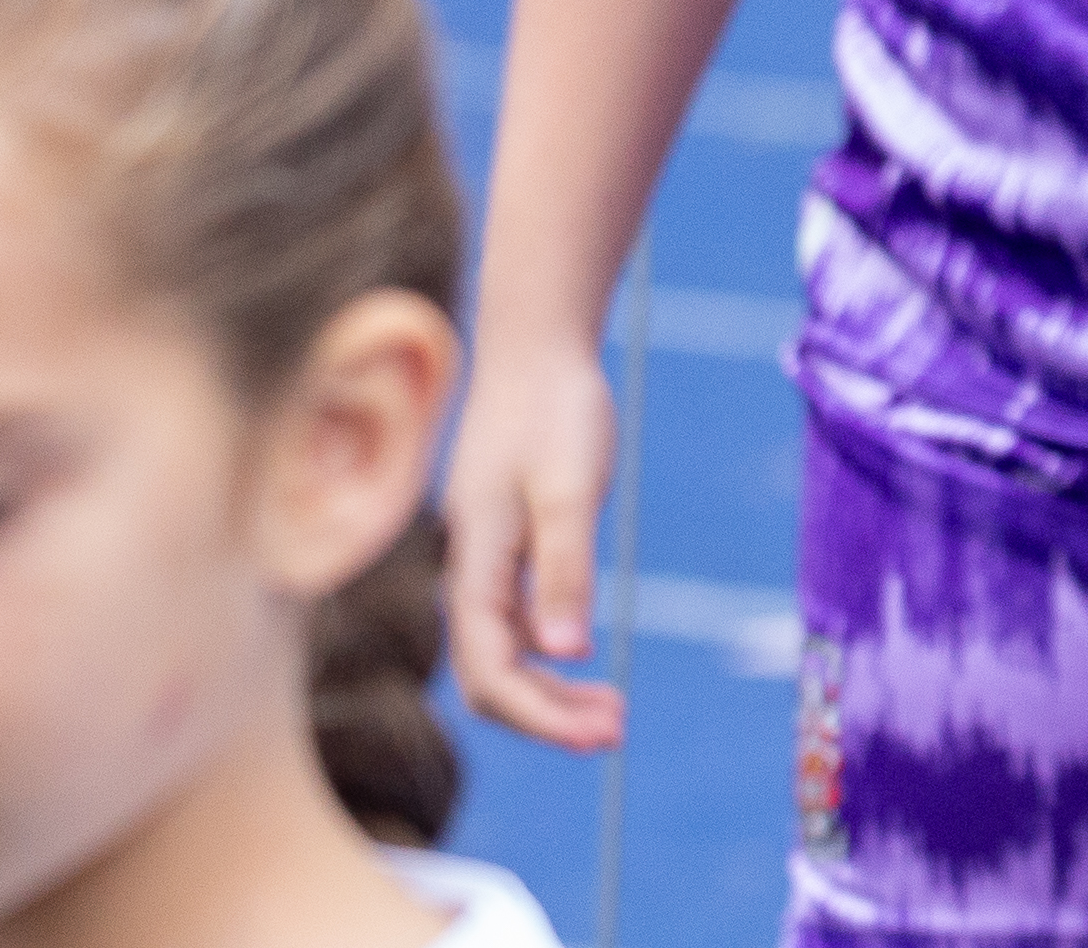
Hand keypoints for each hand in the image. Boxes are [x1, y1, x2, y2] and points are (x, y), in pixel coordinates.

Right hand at [441, 328, 629, 751]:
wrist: (537, 350)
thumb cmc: (554, 409)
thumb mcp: (568, 485)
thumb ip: (564, 567)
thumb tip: (566, 652)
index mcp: (476, 563)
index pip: (490, 672)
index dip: (539, 716)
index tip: (600, 736)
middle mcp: (471, 572)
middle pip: (491, 676)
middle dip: (547, 715)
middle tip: (616, 732)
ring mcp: (486, 561)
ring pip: (504, 653)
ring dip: (552, 689)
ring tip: (614, 710)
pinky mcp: (508, 546)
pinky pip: (516, 622)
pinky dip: (551, 650)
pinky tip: (585, 656)